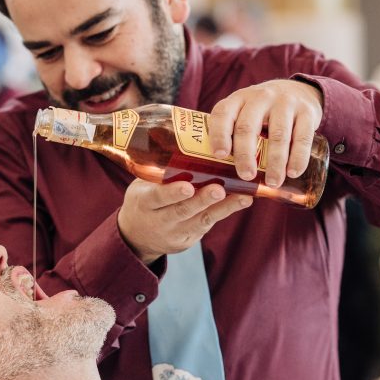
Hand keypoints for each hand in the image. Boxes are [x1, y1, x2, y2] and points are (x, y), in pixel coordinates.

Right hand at [117, 179, 252, 264]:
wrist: (137, 236)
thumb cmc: (145, 200)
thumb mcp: (142, 185)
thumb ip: (159, 171)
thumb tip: (182, 140)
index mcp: (144, 203)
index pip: (157, 198)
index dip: (172, 193)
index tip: (187, 187)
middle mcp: (159, 220)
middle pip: (182, 211)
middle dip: (202, 200)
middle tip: (219, 190)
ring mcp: (175, 233)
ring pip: (201, 220)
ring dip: (223, 208)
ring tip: (243, 198)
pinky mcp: (189, 239)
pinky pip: (208, 224)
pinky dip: (226, 212)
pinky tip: (242, 201)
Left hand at [208, 79, 322, 186]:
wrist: (299, 90)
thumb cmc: (263, 112)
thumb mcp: (245, 113)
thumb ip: (233, 134)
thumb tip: (219, 175)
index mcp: (238, 99)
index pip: (223, 114)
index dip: (219, 134)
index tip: (219, 156)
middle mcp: (260, 97)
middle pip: (248, 127)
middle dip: (245, 155)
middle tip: (246, 176)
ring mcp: (285, 102)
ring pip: (278, 135)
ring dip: (275, 162)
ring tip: (272, 182)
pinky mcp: (307, 111)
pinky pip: (303, 137)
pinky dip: (298, 157)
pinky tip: (293, 172)